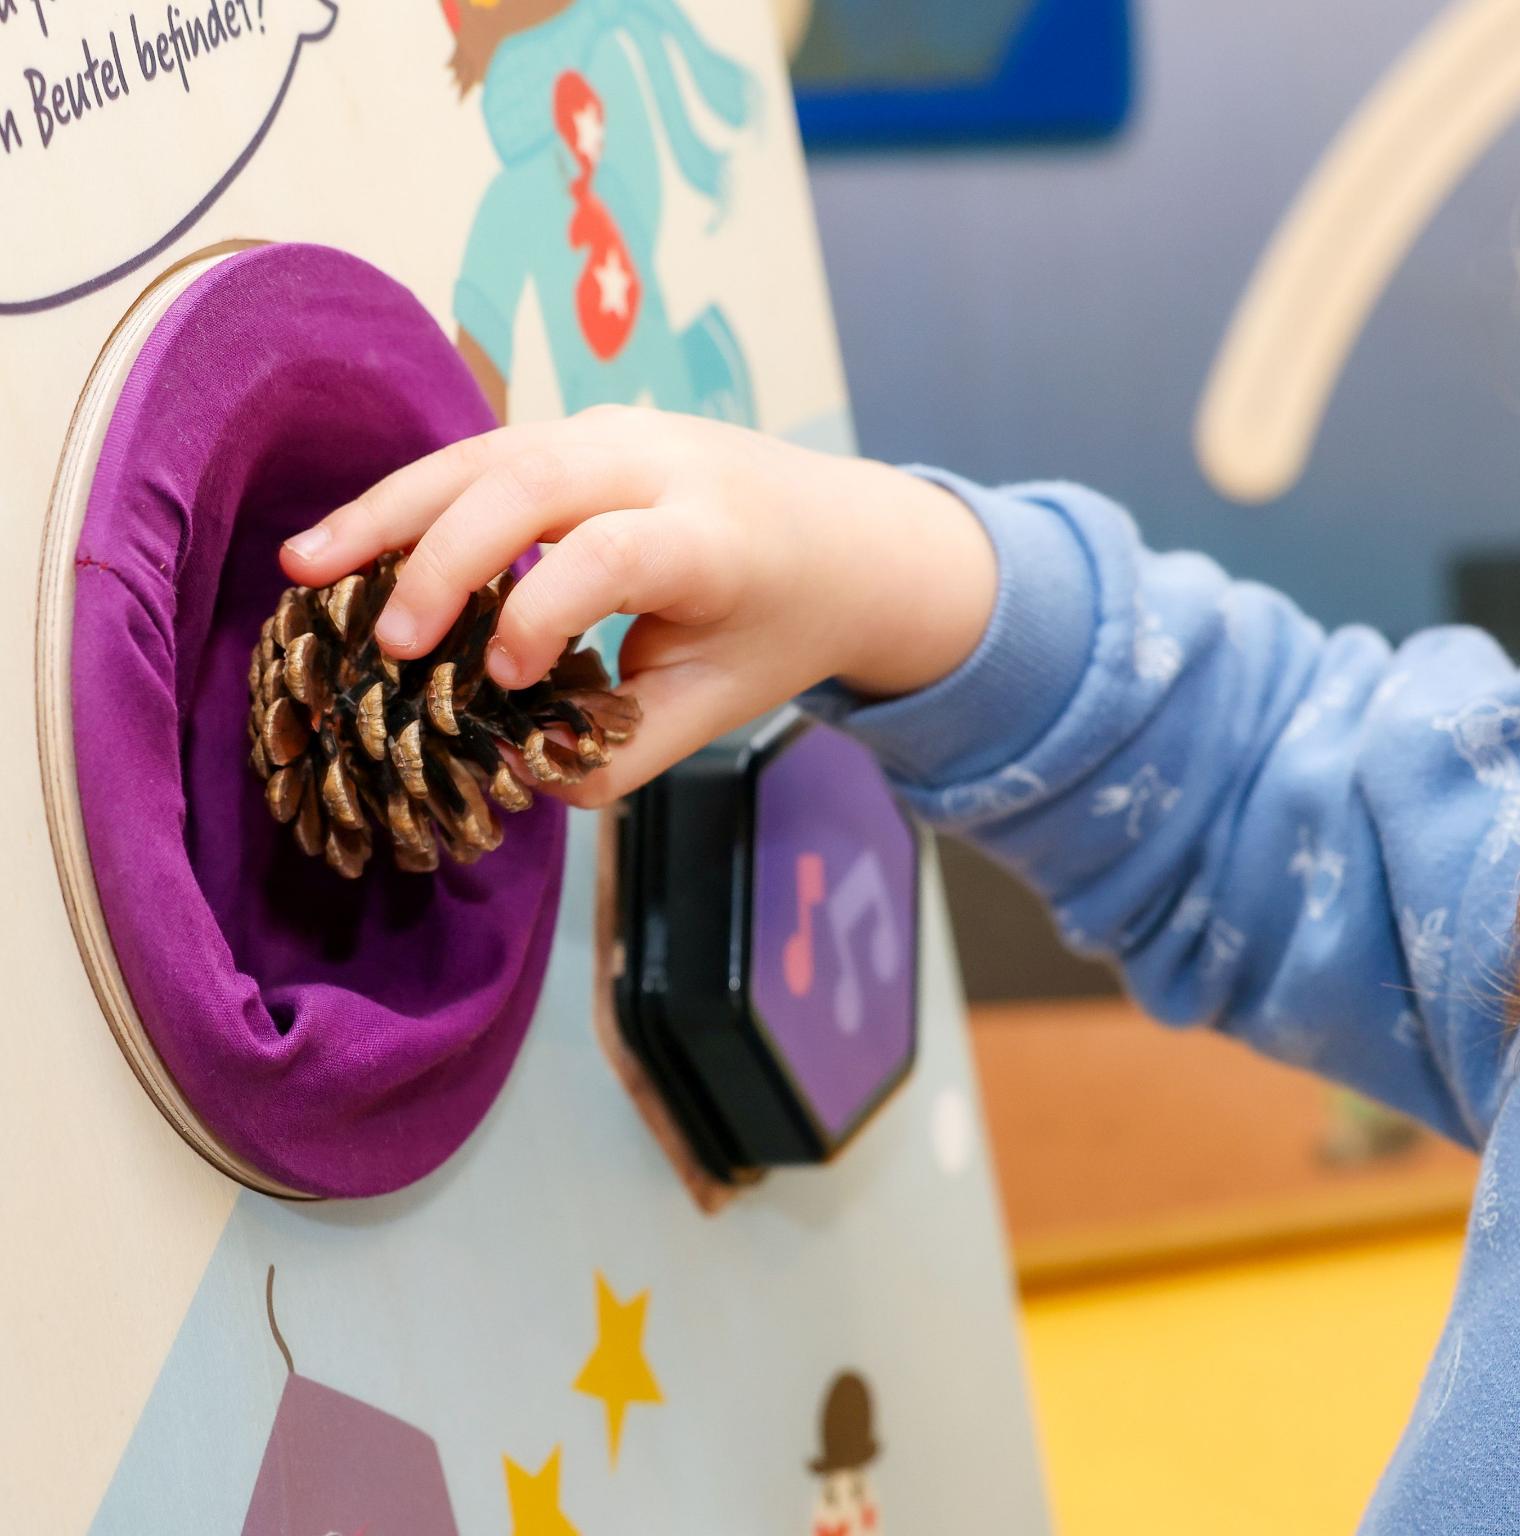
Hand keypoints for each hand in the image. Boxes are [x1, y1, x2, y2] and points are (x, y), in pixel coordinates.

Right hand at [279, 407, 996, 804]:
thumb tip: (520, 778)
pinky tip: (351, 545)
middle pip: (530, 479)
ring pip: (489, 451)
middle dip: (443, 557)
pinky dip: (416, 496)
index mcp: (713, 535)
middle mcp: (664, 462)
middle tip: (384, 643)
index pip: (610, 551)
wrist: (857, 537)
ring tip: (305, 566)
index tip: (502, 682)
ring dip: (393, 508)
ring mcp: (621, 431)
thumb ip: (628, 750)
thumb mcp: (725, 702)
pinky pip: (487, 453)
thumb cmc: (785, 625)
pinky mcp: (586, 430)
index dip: (541, 612)